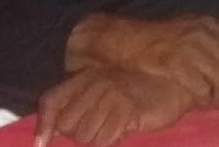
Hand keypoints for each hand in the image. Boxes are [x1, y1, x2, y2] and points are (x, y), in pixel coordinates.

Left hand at [34, 67, 192, 146]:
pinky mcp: (125, 110)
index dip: (46, 125)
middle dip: (81, 133)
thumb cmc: (139, 92)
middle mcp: (95, 83)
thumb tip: (42, 141)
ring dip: (99, 138)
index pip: (51, 101)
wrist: (175, 85)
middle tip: (102, 126)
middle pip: (67, 125)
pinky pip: (104, 140)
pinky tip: (124, 131)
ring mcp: (110, 95)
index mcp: (86, 77)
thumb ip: (77, 110)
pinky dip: (112, 140)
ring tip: (115, 127)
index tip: (43, 144)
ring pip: (85, 136)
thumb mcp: (104, 93)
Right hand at [66, 14, 218, 109]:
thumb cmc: (167, 37)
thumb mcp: (198, 26)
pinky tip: (201, 102)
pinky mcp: (176, 65)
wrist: (130, 42)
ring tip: (217, 102)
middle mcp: (204, 35)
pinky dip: (206, 99)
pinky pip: (202, 88)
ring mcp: (190, 49)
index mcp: (212, 25)